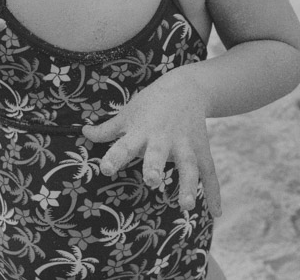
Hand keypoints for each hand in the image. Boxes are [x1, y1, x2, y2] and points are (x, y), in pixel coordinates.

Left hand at [82, 71, 221, 216]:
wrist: (188, 86)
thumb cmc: (152, 102)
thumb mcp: (128, 112)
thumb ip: (108, 128)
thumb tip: (83, 132)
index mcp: (141, 130)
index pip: (125, 144)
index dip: (115, 156)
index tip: (106, 168)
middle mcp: (163, 138)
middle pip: (158, 154)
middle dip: (155, 166)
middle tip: (152, 180)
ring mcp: (185, 144)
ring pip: (188, 166)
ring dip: (188, 185)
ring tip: (186, 205)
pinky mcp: (201, 149)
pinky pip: (209, 173)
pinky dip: (213, 193)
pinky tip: (215, 213)